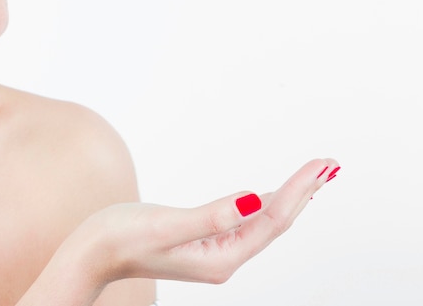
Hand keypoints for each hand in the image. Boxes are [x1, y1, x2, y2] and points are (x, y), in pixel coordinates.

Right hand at [90, 158, 339, 283]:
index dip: (299, 190)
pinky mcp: (205, 241)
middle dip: (304, 192)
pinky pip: (246, 220)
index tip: (321, 164)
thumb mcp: (166, 225)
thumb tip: (256, 198)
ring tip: (315, 175)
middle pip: (275, 221)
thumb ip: (212, 216)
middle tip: (330, 164)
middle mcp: (224, 258)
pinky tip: (275, 193)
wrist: (91, 253)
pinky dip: (266, 201)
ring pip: (263, 221)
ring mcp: (216, 251)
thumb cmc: (120, 238)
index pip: (272, 220)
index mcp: (220, 258)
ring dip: (289, 196)